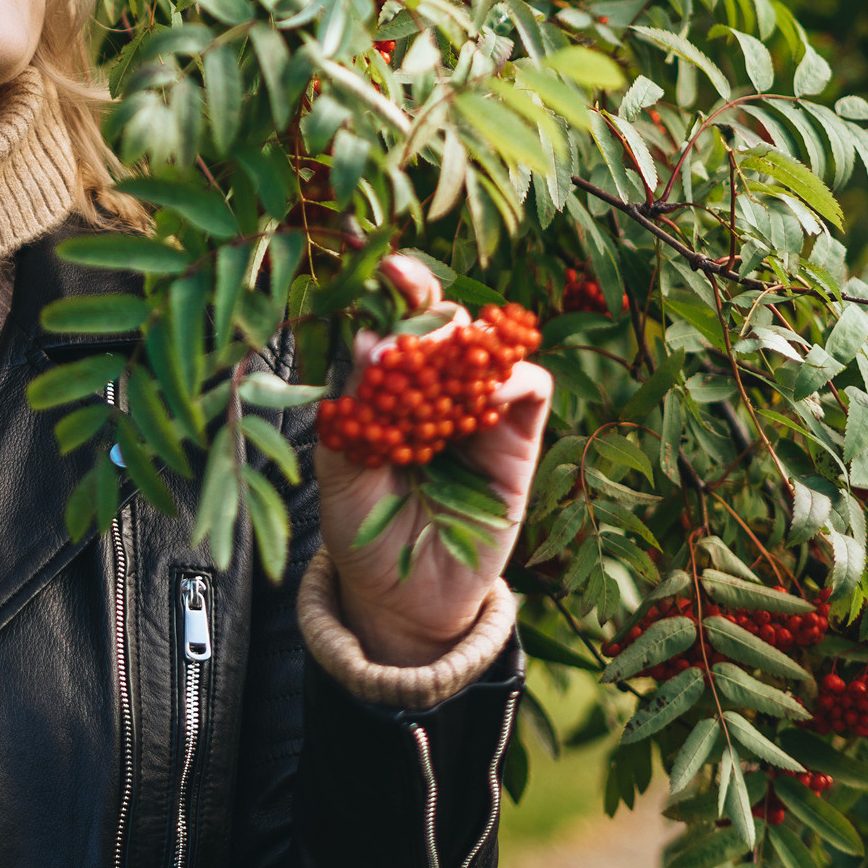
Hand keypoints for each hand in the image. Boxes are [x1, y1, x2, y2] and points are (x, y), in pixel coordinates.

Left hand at [316, 256, 551, 667]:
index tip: (378, 267)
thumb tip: (366, 345)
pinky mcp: (517, 440)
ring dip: (462, 335)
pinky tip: (482, 389)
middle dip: (424, 296)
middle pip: (440, 319)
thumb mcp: (339, 472)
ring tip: (434, 352)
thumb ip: (351, 414)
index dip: (390, 290)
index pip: (391, 323)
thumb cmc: (365, 532)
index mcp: (386, 387)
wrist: (405, 600)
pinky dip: (511, 375)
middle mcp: (433, 389)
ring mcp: (477, 411)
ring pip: (484, 343)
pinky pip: (528, 387)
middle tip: (404, 283)